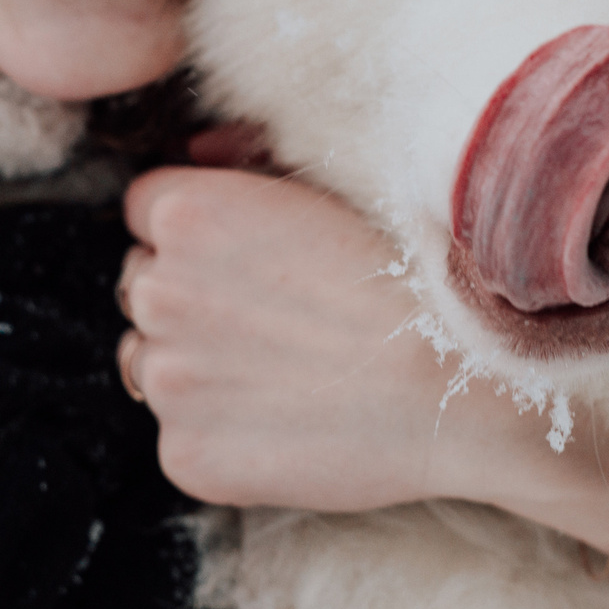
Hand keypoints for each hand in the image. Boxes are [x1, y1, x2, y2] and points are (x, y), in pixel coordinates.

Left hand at [120, 167, 608, 608]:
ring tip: (286, 371)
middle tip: (278, 316)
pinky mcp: (185, 455)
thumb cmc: (414, 274)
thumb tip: (195, 153)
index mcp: (184, 212)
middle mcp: (156, 291)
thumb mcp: (333, 184)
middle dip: (193, 295)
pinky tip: (292, 422)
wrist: (464, 386)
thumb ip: (249, 161)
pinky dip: (223, 432)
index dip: (204, 231)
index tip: (255, 255)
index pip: (149, 212)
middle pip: (144, 284)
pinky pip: (183, 435)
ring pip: (151, 362)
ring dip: (196, 363)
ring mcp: (167, 381)